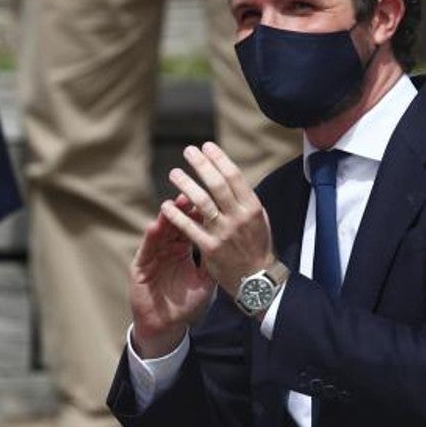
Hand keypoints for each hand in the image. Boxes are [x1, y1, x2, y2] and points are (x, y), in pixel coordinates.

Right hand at [129, 195, 215, 358]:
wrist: (165, 325)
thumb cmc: (185, 305)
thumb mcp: (204, 282)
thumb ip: (212, 262)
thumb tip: (231, 243)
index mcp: (181, 250)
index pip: (190, 226)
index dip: (198, 213)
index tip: (208, 199)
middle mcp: (166, 249)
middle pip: (174, 224)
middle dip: (181, 210)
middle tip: (189, 194)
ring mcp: (153, 257)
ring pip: (159, 233)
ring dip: (165, 218)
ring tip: (171, 204)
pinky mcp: (141, 267)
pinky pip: (147, 250)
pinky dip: (150, 238)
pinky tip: (154, 226)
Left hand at [162, 142, 274, 297]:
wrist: (256, 280)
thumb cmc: (257, 246)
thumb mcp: (259, 220)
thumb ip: (244, 199)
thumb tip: (229, 175)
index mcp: (252, 207)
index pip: (234, 176)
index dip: (219, 158)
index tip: (206, 146)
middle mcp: (239, 217)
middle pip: (217, 184)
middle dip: (201, 164)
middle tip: (188, 151)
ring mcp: (224, 233)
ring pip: (201, 202)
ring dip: (186, 184)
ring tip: (174, 172)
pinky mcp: (210, 248)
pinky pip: (189, 228)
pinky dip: (177, 215)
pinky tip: (166, 205)